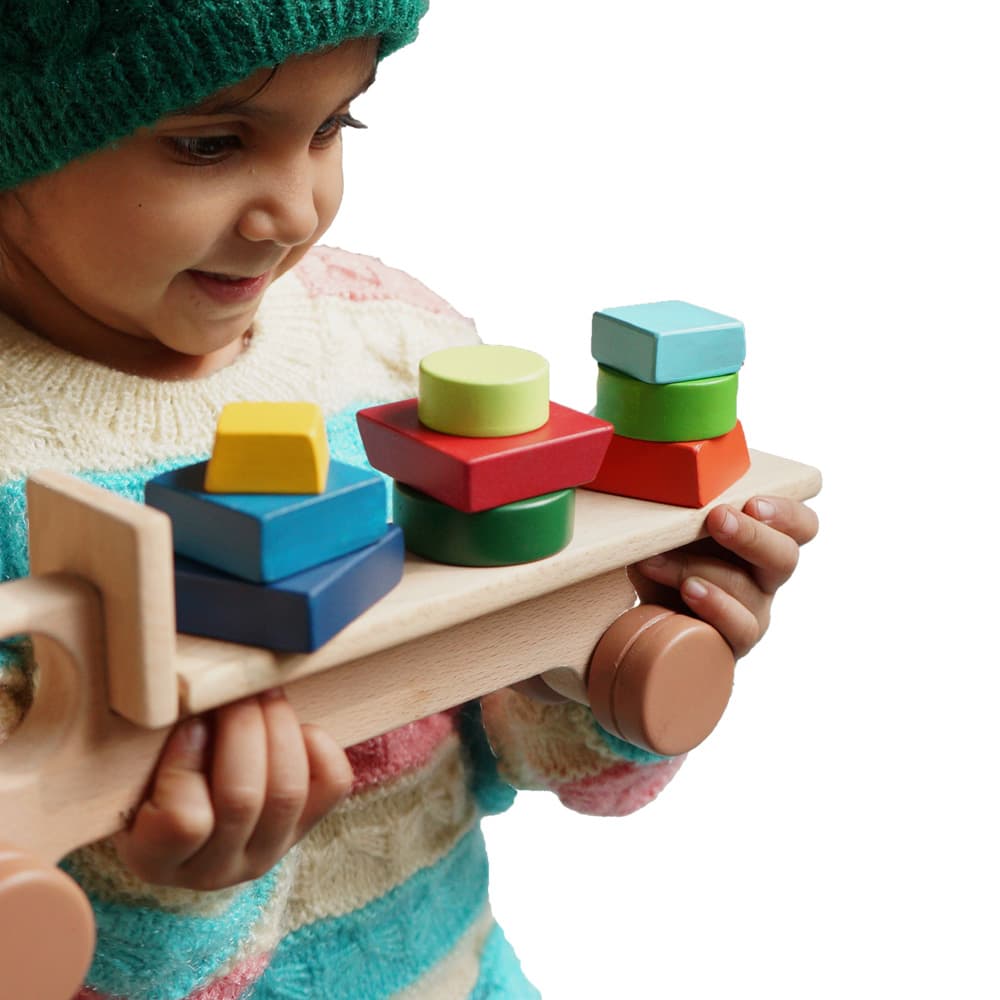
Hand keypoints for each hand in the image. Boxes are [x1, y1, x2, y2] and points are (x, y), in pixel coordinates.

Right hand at [113, 688, 352, 890]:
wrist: (179, 815)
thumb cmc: (146, 782)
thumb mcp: (132, 773)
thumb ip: (153, 745)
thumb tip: (194, 696)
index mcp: (156, 859)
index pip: (184, 822)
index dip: (188, 762)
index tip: (188, 722)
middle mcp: (215, 869)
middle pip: (243, 799)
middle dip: (242, 728)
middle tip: (236, 688)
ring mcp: (267, 851)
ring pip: (287, 791)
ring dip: (278, 728)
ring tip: (263, 693)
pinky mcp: (305, 828)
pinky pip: (331, 786)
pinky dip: (319, 747)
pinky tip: (296, 727)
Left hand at [630, 496, 818, 659]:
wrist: (639, 617)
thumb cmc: (663, 562)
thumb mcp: (672, 528)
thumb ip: (685, 505)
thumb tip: (670, 474)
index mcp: (761, 540)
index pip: (801, 526)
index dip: (787, 514)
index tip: (753, 503)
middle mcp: (765, 578)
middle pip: (785, 557)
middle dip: (750, 536)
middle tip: (717, 519)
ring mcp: (752, 613)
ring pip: (748, 590)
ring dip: (700, 568)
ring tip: (660, 559)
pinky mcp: (732, 643)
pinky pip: (738, 628)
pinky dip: (713, 606)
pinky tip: (689, 590)